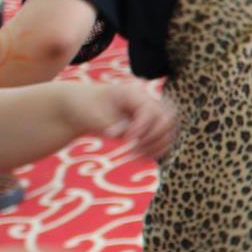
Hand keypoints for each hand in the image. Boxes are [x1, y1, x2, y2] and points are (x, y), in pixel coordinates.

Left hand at [61, 81, 176, 160]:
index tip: (127, 139)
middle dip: (155, 136)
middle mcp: (147, 103)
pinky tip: (140, 157)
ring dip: (156, 146)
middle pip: (168, 119)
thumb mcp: (94, 115)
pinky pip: (163, 141)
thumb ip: (114, 125)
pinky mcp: (150, 128)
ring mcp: (150, 116)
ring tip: (135, 154)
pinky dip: (156, 151)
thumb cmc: (85, 108)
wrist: (82, 108)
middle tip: (135, 145)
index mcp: (134, 93)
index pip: (150, 110)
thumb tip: (129, 136)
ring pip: (169, 132)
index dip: (143, 126)